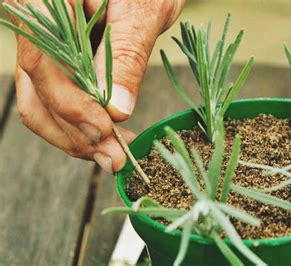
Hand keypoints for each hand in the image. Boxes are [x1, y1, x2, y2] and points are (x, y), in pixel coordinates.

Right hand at [10, 0, 184, 172]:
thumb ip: (127, 56)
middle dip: (74, 132)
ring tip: (109, 155)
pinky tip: (103, 134)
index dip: (71, 106)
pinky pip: (57, 93)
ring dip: (74, 134)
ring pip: (41, 100)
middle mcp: (32, 23)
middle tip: (112, 158)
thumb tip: (117, 110)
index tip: (105, 132)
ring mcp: (41, 42)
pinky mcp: (58, 57)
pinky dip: (77, 119)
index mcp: (42, 2)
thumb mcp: (142, 11)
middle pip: (36, 91)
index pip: (42, 65)